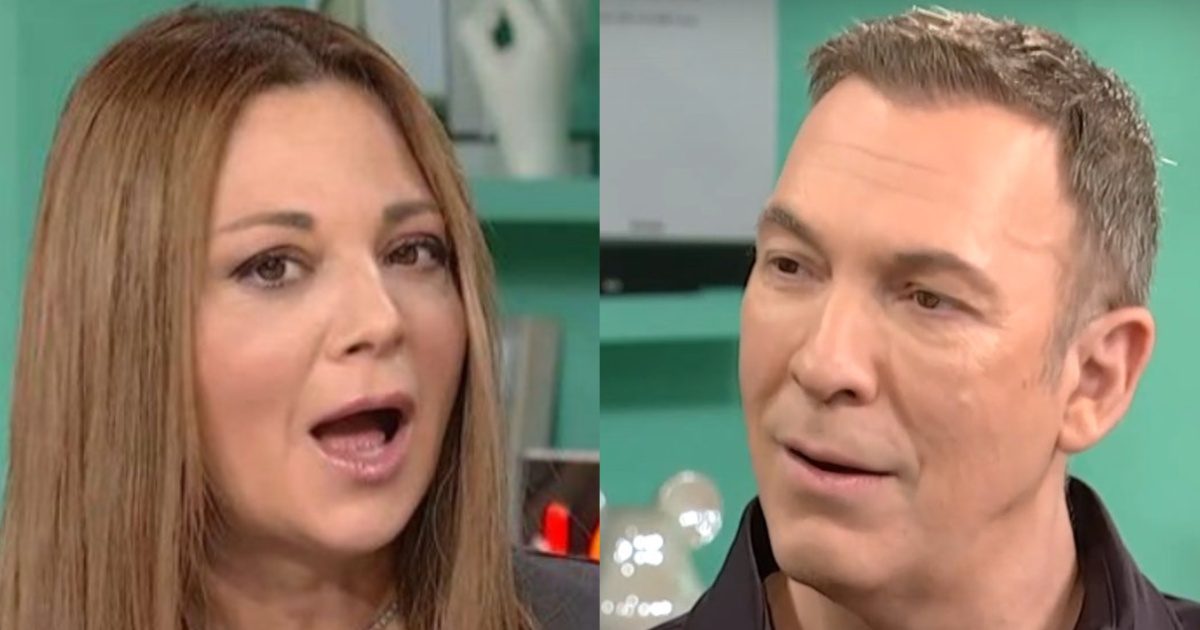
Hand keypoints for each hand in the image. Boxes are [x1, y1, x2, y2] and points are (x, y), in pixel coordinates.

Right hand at [457, 0, 581, 176]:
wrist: (540, 143)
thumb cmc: (509, 111)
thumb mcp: (483, 70)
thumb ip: (473, 32)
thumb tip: (477, 14)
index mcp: (539, 35)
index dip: (490, 9)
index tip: (483, 31)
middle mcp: (563, 31)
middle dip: (514, 3)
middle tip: (499, 28)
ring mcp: (574, 39)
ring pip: (557, 3)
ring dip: (531, 8)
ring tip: (512, 31)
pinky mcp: (575, 48)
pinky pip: (565, 14)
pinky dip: (545, 15)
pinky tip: (525, 38)